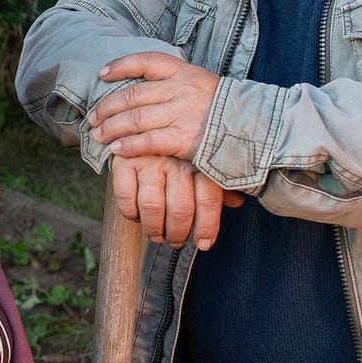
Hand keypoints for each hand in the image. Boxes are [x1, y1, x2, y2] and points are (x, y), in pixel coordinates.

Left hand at [90, 51, 223, 160]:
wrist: (261, 132)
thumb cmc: (230, 112)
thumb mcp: (206, 85)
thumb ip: (180, 84)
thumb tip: (149, 85)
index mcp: (186, 72)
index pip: (146, 60)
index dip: (121, 65)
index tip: (102, 74)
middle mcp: (182, 89)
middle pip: (133, 95)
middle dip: (107, 107)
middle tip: (93, 118)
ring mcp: (183, 113)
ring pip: (135, 118)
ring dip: (111, 128)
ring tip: (98, 135)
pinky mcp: (186, 139)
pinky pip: (148, 142)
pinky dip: (128, 146)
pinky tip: (116, 150)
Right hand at [109, 154, 238, 248]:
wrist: (142, 118)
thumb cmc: (178, 146)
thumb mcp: (203, 159)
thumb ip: (220, 181)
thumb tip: (237, 202)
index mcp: (199, 159)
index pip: (209, 199)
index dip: (207, 227)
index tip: (204, 244)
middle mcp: (175, 160)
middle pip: (180, 209)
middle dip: (177, 233)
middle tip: (175, 240)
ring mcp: (149, 160)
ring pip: (152, 207)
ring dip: (154, 229)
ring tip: (156, 234)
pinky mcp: (124, 161)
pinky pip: (126, 198)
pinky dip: (131, 213)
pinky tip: (136, 215)